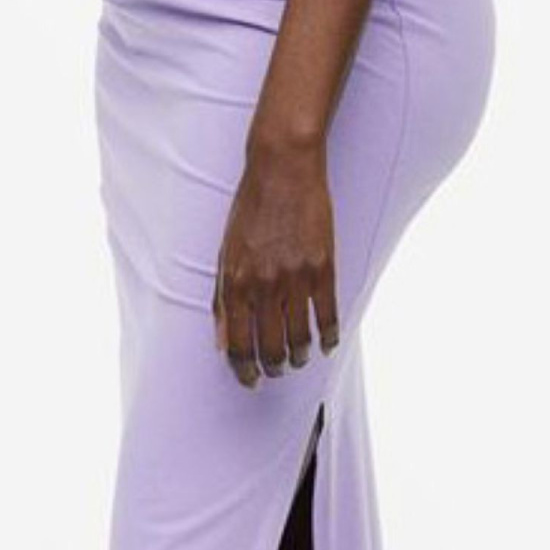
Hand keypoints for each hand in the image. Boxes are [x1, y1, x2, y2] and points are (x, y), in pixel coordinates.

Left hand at [212, 136, 340, 387]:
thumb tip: (221, 341)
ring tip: (300, 359)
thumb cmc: (251, 208)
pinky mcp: (323, 267)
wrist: (283, 169)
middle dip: (273, 367)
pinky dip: (328, 337)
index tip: (250, 380)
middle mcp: (264, 285)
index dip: (244, 369)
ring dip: (300, 356)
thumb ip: (223, 298)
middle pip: (270, 346)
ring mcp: (296, 277)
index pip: (238, 344)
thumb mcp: (225, 252)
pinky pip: (328, 315)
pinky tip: (327, 345)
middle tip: (278, 371)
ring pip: (300, 336)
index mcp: (236, 282)